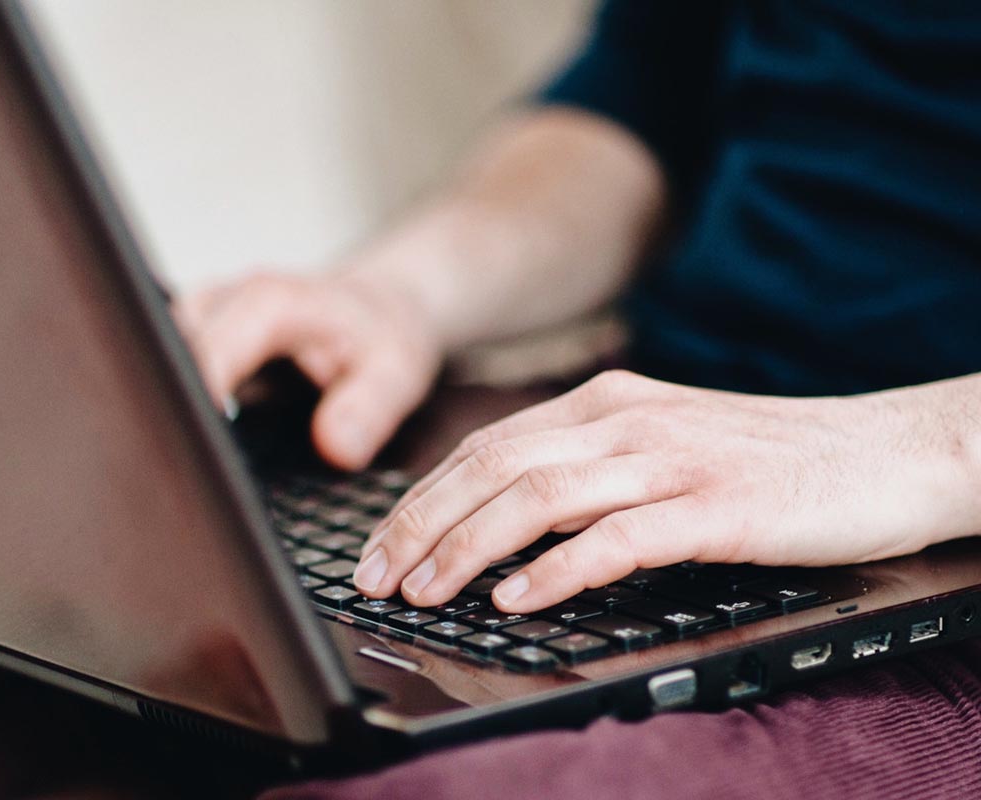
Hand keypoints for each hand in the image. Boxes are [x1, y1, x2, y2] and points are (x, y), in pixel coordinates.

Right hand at [176, 271, 442, 469]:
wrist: (378, 305)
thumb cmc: (383, 336)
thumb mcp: (397, 371)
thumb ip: (370, 407)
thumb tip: (335, 447)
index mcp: (269, 303)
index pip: (208, 350)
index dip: (195, 401)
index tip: (194, 457)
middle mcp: (221, 302)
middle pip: (161, 353)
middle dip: (159, 411)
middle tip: (168, 478)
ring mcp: (198, 319)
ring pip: (149, 359)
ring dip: (154, 409)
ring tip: (163, 471)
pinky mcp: (190, 341)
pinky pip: (160, 369)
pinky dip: (163, 406)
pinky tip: (172, 454)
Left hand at [352, 369, 979, 611]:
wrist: (884, 452)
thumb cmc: (766, 459)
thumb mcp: (660, 445)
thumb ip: (588, 469)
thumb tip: (504, 523)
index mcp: (604, 402)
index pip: (485, 447)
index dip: (422, 498)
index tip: (380, 544)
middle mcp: (625, 420)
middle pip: (493, 467)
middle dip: (422, 524)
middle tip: (377, 576)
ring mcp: (669, 458)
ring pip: (538, 496)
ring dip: (468, 547)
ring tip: (425, 592)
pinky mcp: (716, 506)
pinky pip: (618, 537)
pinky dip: (558, 569)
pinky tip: (518, 599)